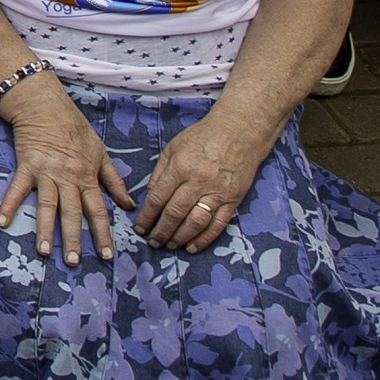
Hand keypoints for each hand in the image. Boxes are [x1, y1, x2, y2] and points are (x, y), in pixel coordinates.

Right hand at [0, 77, 131, 261]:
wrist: (46, 106)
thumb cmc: (75, 128)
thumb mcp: (101, 152)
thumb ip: (114, 180)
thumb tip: (129, 205)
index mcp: (87, 176)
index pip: (98, 210)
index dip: (103, 233)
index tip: (107, 255)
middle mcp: (68, 178)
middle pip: (72, 213)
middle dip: (73, 239)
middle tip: (73, 262)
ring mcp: (46, 173)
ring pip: (47, 206)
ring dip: (45, 229)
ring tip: (44, 252)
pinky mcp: (26, 167)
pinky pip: (17, 189)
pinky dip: (9, 205)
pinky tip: (2, 222)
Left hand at [133, 106, 267, 255]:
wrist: (240, 132)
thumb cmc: (202, 137)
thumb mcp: (174, 147)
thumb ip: (160, 172)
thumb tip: (150, 197)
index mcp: (180, 166)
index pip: (158, 198)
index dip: (147, 217)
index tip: (140, 228)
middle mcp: (198, 181)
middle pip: (175, 213)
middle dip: (161, 232)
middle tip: (152, 243)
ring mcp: (217, 192)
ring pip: (195, 223)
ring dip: (180, 238)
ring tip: (169, 246)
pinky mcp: (233, 200)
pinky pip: (218, 225)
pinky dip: (204, 239)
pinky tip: (192, 247)